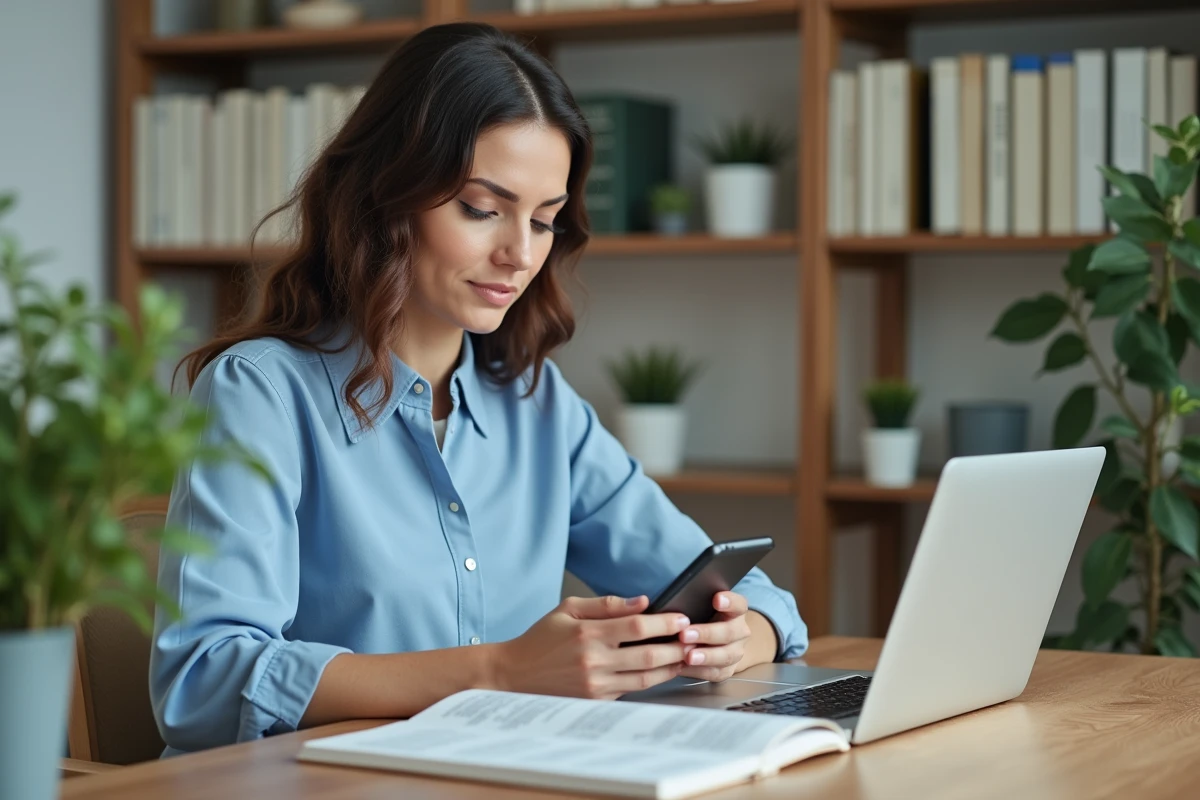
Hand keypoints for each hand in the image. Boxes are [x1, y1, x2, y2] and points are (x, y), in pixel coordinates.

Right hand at [491, 595, 691, 699]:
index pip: (636, 627)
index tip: (681, 618)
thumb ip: (606, 604)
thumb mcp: (567, 610)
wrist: (514, 675)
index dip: (664, 622)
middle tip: (695, 638)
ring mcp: (596, 685)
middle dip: (677, 647)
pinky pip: (632, 689)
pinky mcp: (597, 700)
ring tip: (687, 655)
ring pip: (646, 677)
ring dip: (671, 667)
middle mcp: (594, 662)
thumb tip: (642, 601)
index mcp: (588, 635)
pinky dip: (651, 679)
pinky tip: (663, 669)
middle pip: (648, 655)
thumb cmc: (541, 639)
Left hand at [677, 591, 752, 682]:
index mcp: (736, 611)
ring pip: (725, 655)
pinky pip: (714, 672)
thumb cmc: (705, 619)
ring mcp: (736, 652)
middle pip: (728, 632)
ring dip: (705, 656)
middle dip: (706, 633)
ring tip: (688, 657)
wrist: (721, 643)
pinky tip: (683, 667)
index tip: (716, 599)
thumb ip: (695, 605)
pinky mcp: (728, 670)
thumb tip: (673, 607)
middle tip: (685, 634)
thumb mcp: (704, 607)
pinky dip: (698, 671)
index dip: (729, 601)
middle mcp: (740, 632)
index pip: (738, 604)